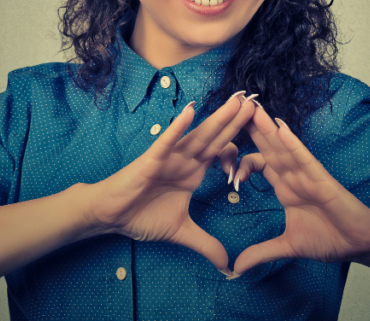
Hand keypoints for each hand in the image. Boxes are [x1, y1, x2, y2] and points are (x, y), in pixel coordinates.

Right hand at [89, 91, 254, 273]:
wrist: (110, 215)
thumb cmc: (141, 215)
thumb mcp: (182, 232)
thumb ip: (206, 245)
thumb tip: (227, 267)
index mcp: (194, 172)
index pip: (223, 154)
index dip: (241, 150)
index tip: (259, 147)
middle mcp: (185, 160)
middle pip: (216, 138)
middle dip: (237, 121)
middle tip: (258, 103)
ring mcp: (169, 157)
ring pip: (198, 135)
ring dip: (218, 118)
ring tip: (237, 101)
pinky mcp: (151, 159)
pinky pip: (167, 141)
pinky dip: (178, 127)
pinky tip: (191, 110)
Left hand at [231, 106, 369, 275]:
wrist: (359, 244)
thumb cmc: (330, 239)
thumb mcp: (288, 246)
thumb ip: (261, 253)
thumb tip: (236, 268)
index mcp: (285, 188)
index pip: (259, 165)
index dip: (241, 162)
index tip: (224, 167)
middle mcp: (294, 176)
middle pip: (268, 147)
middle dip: (252, 128)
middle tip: (234, 107)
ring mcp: (308, 175)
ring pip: (283, 147)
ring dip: (268, 127)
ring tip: (252, 108)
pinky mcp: (322, 179)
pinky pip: (304, 157)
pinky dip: (291, 143)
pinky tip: (279, 127)